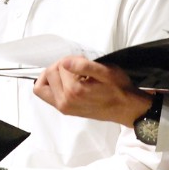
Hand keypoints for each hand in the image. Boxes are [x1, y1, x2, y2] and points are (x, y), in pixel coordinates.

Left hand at [33, 56, 149, 126]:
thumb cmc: (118, 89)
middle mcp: (65, 102)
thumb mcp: (106, 72)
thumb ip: (84, 66)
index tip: (84, 62)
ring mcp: (63, 108)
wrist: (126, 108)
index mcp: (74, 91)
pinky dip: (53, 85)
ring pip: (42, 87)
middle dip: (61, 66)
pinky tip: (68, 82)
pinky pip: (46, 95)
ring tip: (71, 75)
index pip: (59, 65)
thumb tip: (64, 62)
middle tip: (77, 68)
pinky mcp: (65, 110)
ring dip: (54, 76)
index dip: (71, 59)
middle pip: (48, 74)